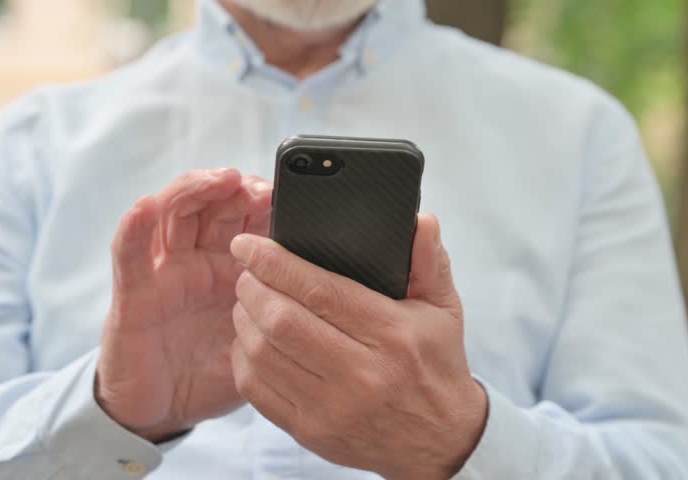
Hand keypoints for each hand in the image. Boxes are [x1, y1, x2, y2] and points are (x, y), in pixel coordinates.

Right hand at [96, 168, 271, 442]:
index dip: (264, 201)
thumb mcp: (261, 339)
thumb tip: (341, 295)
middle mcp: (197, 258)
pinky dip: (134, 228)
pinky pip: (129, 255)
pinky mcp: (133, 292)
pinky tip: (144, 208)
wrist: (165, 410)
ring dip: (196, 189)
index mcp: (230, 266)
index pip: (246, 217)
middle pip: (212, 204)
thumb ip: (286, 314)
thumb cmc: (213, 371)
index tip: (289, 197)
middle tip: (261, 188)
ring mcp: (164, 270)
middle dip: (238, 188)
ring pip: (173, 212)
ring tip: (221, 180)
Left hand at [229, 214, 487, 479]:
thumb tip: (422, 221)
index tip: (250, 245)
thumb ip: (430, 261)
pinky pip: (257, 390)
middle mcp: (362, 374)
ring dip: (244, 319)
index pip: (321, 291)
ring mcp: (332, 408)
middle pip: (283, 321)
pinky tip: (250, 338)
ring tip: (248, 299)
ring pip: (263, 354)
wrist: (438, 440)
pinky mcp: (310, 431)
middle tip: (247, 271)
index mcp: (392, 336)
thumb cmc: (435, 365)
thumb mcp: (443, 309)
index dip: (276, 263)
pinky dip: (244, 357)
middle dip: (253, 287)